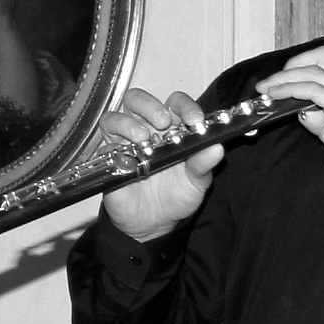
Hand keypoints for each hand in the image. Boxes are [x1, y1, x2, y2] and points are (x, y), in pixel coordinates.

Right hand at [98, 87, 222, 241]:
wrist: (156, 223)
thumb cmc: (177, 194)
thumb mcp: (197, 181)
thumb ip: (204, 163)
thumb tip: (217, 147)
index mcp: (172, 127)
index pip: (175, 103)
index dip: (184, 106)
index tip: (194, 120)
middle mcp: (147, 129)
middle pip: (138, 100)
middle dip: (150, 106)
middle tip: (163, 122)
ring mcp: (125, 143)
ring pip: (116, 117)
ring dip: (128, 124)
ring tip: (143, 139)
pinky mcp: (110, 160)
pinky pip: (105, 147)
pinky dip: (114, 148)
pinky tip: (128, 158)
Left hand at [257, 46, 323, 203]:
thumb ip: (320, 119)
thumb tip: (302, 110)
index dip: (311, 60)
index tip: (290, 75)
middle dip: (295, 63)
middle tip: (275, 80)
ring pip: (314, 70)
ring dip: (284, 77)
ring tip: (266, 89)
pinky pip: (312, 89)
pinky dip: (290, 89)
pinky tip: (276, 96)